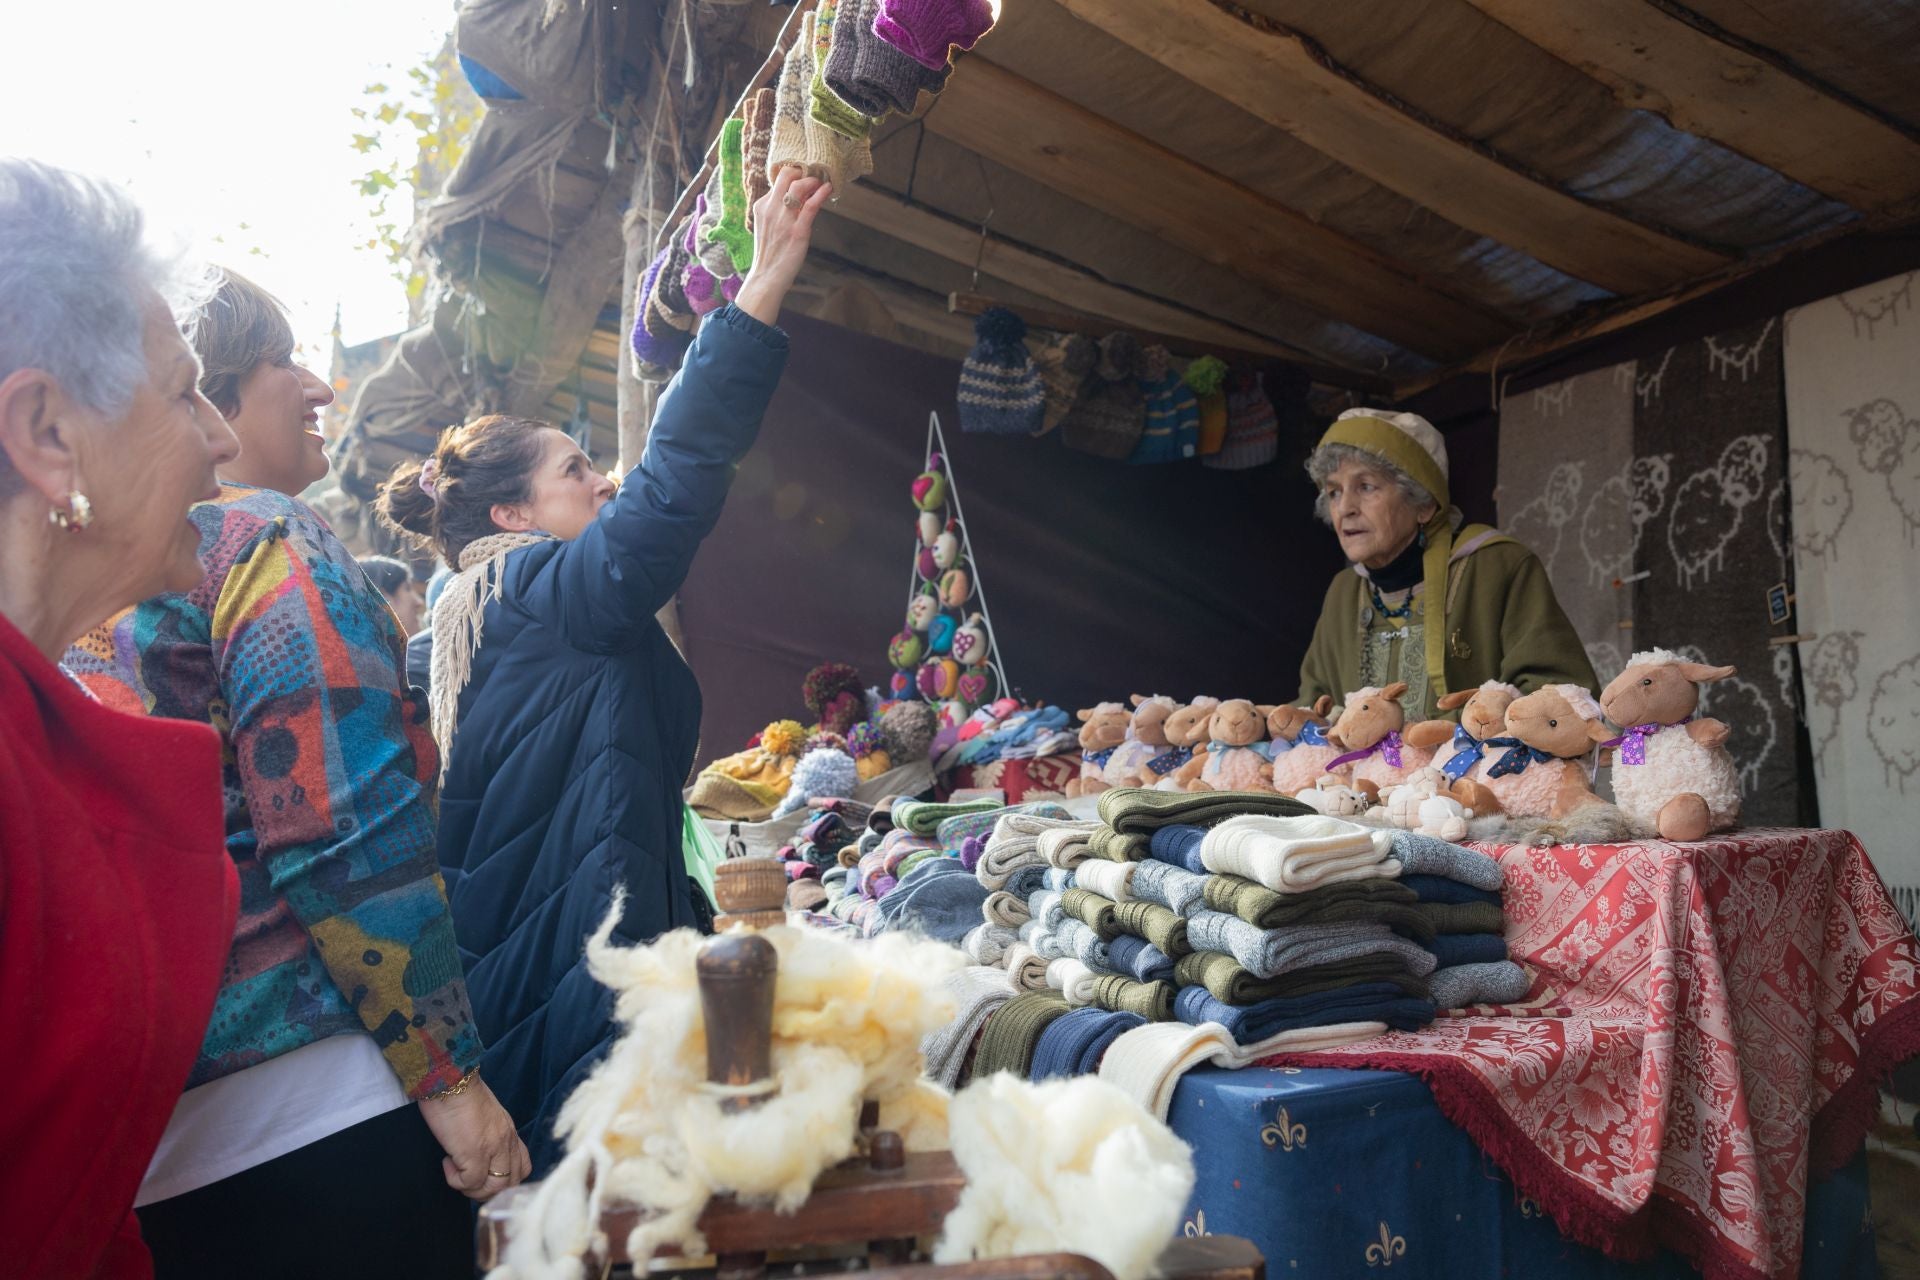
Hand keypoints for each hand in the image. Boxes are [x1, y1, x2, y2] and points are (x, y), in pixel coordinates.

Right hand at [418, 1073, 530, 1200]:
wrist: (449, 1078)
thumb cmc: (458, 1092)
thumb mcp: (482, 1114)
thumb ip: (487, 1133)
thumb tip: (475, 1151)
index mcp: (509, 1131)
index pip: (522, 1167)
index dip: (504, 1179)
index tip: (484, 1176)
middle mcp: (506, 1140)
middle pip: (511, 1182)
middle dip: (488, 1191)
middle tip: (466, 1180)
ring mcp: (492, 1147)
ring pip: (495, 1188)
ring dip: (472, 1190)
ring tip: (456, 1174)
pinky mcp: (474, 1152)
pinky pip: (470, 1182)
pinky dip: (456, 1180)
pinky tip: (447, 1163)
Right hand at [735, 165, 831, 325]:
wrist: (767, 276)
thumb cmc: (770, 252)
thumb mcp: (767, 225)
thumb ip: (777, 210)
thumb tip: (795, 198)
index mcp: (762, 206)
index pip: (778, 180)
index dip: (793, 175)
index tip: (804, 176)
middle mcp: (771, 209)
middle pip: (786, 176)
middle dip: (803, 172)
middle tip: (814, 176)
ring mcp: (784, 220)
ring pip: (799, 187)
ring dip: (813, 182)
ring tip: (821, 184)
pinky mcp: (797, 231)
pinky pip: (811, 206)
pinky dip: (821, 194)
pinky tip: (828, 189)